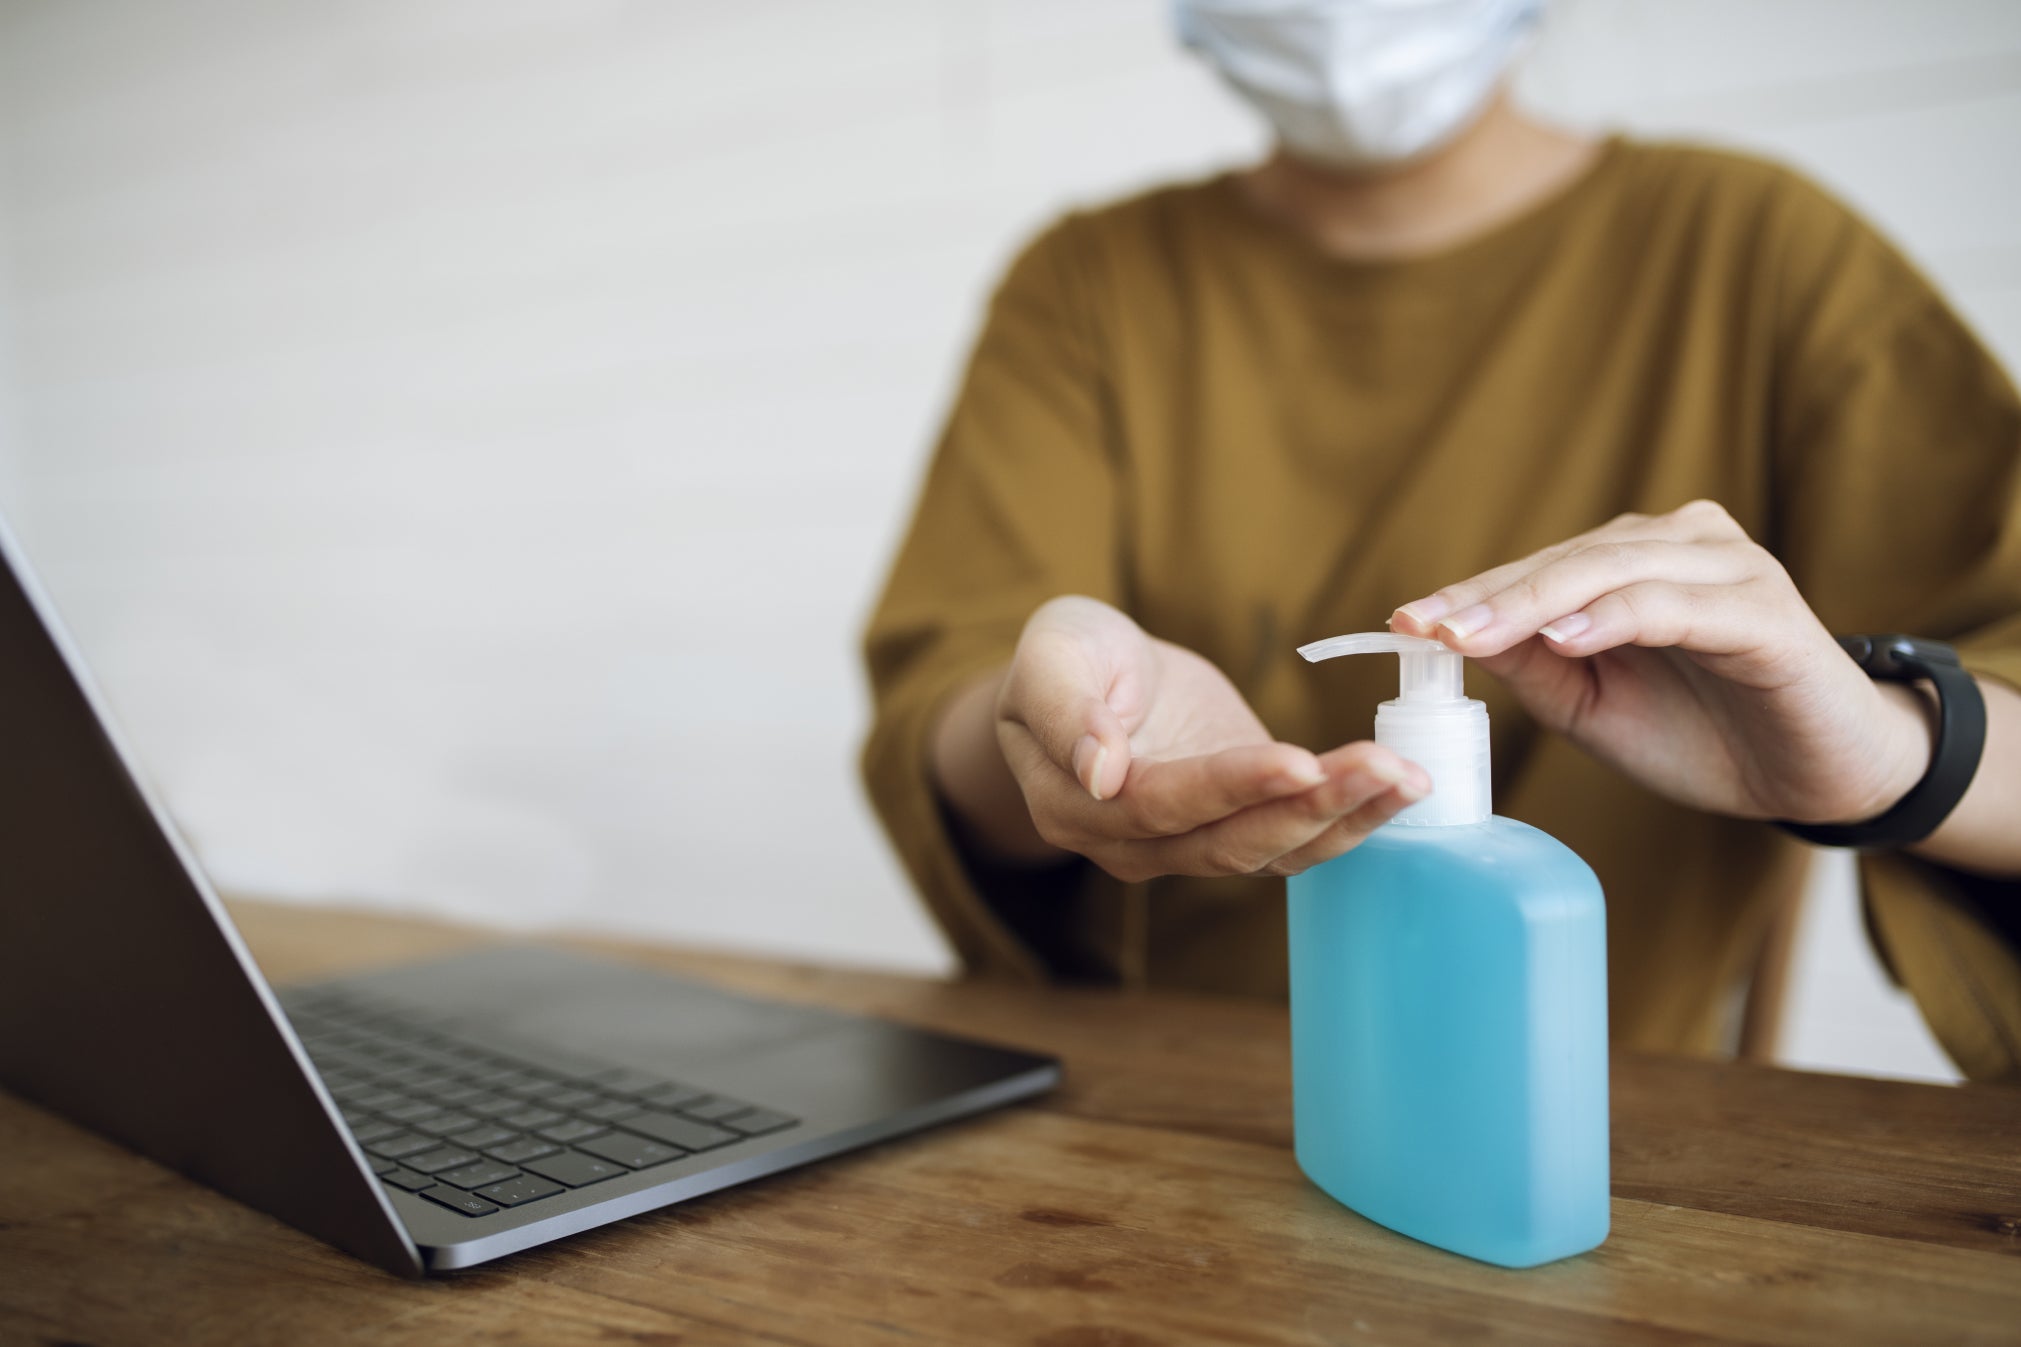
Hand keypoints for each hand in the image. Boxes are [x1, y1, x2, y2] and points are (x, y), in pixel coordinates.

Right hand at [994, 596, 1429, 881]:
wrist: (1090, 672)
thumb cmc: (1063, 656)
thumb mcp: (1049, 657)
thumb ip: (1064, 711)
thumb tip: (1101, 772)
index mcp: (1077, 808)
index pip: (1161, 806)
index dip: (1232, 787)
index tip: (1299, 759)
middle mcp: (1134, 846)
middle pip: (1228, 842)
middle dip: (1311, 808)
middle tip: (1385, 769)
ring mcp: (1189, 844)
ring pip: (1272, 850)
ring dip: (1345, 817)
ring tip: (1408, 778)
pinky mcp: (1238, 824)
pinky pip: (1295, 835)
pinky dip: (1351, 816)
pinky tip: (1401, 786)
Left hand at [1390, 499, 1928, 823]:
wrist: (1817, 778)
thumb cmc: (1705, 736)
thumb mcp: (1594, 708)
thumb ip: (1533, 667)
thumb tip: (1451, 635)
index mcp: (1636, 561)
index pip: (1537, 571)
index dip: (1469, 594)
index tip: (1402, 622)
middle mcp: (1682, 545)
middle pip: (1566, 562)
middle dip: (1489, 598)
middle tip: (1424, 626)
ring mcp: (1729, 569)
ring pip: (1611, 570)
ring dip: (1534, 602)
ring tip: (1471, 634)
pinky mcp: (1766, 611)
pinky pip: (1675, 603)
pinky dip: (1616, 618)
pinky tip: (1565, 639)